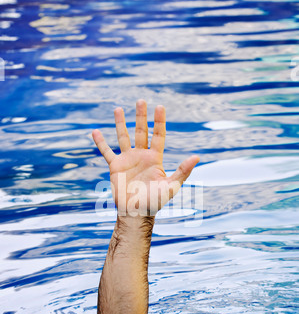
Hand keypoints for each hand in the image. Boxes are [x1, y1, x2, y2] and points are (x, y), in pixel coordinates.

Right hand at [92, 99, 198, 216]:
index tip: (159, 106)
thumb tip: (197, 156)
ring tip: (119, 108)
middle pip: (141, 131)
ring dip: (121, 123)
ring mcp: (128, 160)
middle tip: (141, 100)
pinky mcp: (115, 167)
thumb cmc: (155, 202)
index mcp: (155, 159)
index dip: (159, 121)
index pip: (158, 135)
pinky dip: (101, 142)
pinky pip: (106, 152)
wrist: (136, 213)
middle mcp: (141, 156)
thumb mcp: (171, 186)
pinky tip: (95, 132)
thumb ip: (183, 171)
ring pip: (124, 137)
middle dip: (141, 116)